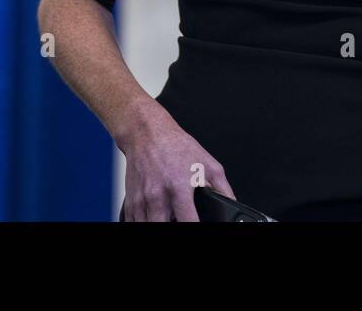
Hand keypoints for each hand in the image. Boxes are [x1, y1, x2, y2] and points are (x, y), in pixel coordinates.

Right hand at [118, 99, 234, 221]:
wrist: (146, 134)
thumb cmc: (176, 146)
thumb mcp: (208, 164)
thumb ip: (223, 187)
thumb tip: (231, 203)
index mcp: (178, 187)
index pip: (188, 222)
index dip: (195, 227)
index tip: (198, 224)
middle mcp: (157, 196)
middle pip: (163, 228)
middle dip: (174, 228)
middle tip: (182, 219)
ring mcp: (141, 200)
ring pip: (148, 227)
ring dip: (159, 225)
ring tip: (170, 217)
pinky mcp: (130, 202)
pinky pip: (134, 222)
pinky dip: (145, 222)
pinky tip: (156, 216)